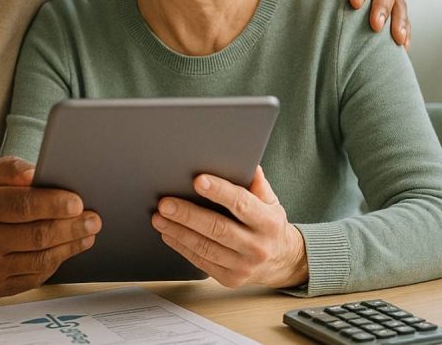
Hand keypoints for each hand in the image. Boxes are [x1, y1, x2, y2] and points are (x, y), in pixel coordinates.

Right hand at [0, 157, 100, 297]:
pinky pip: (31, 279)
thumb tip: (37, 172)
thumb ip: (8, 169)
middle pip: (37, 236)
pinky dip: (52, 265)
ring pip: (39, 260)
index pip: (23, 206)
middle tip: (94, 219)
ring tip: (87, 235)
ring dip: (69, 247)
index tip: (78, 201)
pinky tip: (64, 251)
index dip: (54, 204)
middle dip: (72, 227)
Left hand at [151, 167, 307, 288]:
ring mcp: (243, 265)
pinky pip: (201, 261)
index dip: (219, 191)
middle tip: (165, 203)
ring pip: (205, 247)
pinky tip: (168, 234)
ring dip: (178, 232)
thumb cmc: (269, 225)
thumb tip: (246, 163)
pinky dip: (182, 247)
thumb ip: (257, 183)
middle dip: (188, 214)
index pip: (241, 204)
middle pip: (218, 228)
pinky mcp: (230, 278)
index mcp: (268, 222)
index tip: (198, 181)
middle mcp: (256, 246)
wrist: (282, 262)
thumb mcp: (271, 202)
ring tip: (159, 218)